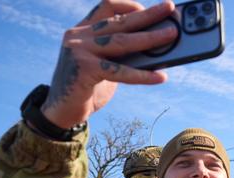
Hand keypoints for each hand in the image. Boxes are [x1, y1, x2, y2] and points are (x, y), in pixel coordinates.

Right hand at [40, 0, 178, 127]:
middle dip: (148, 14)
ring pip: (122, 41)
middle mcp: (78, 35)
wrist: (62, 112)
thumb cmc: (88, 88)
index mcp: (82, 30)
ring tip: (171, 36)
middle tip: (169, 8)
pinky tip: (160, 76)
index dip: (129, 5)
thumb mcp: (105, 65)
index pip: (106, 6)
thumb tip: (157, 50)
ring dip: (150, 38)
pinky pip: (120, 71)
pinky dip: (143, 74)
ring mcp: (79, 51)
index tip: (151, 9)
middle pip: (119, 21)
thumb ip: (122, 55)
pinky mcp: (84, 70)